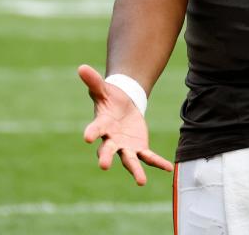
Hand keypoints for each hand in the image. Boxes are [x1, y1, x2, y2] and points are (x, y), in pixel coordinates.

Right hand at [78, 65, 173, 184]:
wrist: (122, 106)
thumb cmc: (109, 98)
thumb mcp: (103, 88)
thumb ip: (93, 81)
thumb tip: (81, 67)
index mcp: (101, 125)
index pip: (95, 129)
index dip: (91, 132)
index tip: (86, 137)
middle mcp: (111, 139)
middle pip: (108, 150)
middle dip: (106, 157)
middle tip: (103, 166)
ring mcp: (125, 145)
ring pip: (129, 159)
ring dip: (135, 170)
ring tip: (141, 181)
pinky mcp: (139, 147)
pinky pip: (148, 156)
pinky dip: (157, 162)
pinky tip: (168, 168)